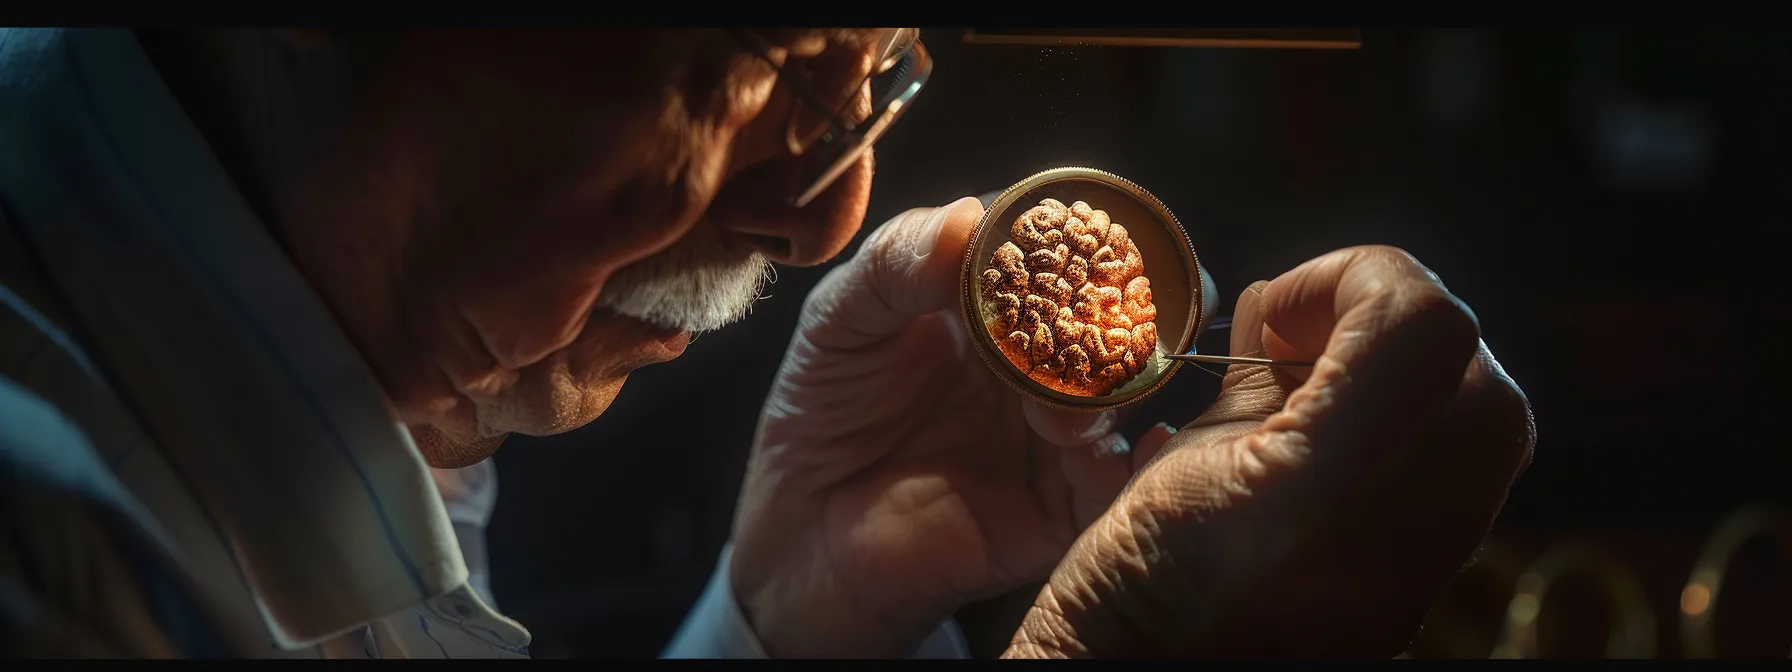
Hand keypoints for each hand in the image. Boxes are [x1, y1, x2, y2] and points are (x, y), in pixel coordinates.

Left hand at [728, 198, 1137, 656]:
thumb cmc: (823, 406)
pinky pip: (1117, 482)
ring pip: (1126, 392)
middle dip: (1119, 308)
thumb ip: (896, 264)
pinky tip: (1086, 452)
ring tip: (1055, 409)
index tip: (1066, 238)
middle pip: (1120, 312)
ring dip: (1107, 389)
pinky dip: (1122, 464)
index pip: (1064, 243)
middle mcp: (1043, 353)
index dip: (1076, 233)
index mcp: (999, 294)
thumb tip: (968, 217)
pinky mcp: (1063, 504)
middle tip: (1085, 318)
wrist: (803, 525)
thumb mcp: (840, 319)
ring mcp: (1059, 427)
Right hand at [1005, 245, 1535, 657]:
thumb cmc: (1131, 598)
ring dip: (1403, 371)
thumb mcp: (1174, 466)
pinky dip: (1408, 426)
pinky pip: (1463, 470)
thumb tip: (1282, 307)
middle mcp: (1400, 534)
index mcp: (1324, 490)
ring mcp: (1424, 569)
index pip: (1425, 323)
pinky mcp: (1421, 586)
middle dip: (1387, 318)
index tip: (1274, 309)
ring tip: (1309, 392)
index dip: (1352, 276)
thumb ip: (1248, 379)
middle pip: (1474, 362)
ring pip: (1485, 416)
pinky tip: (1325, 442)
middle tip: (1294, 341)